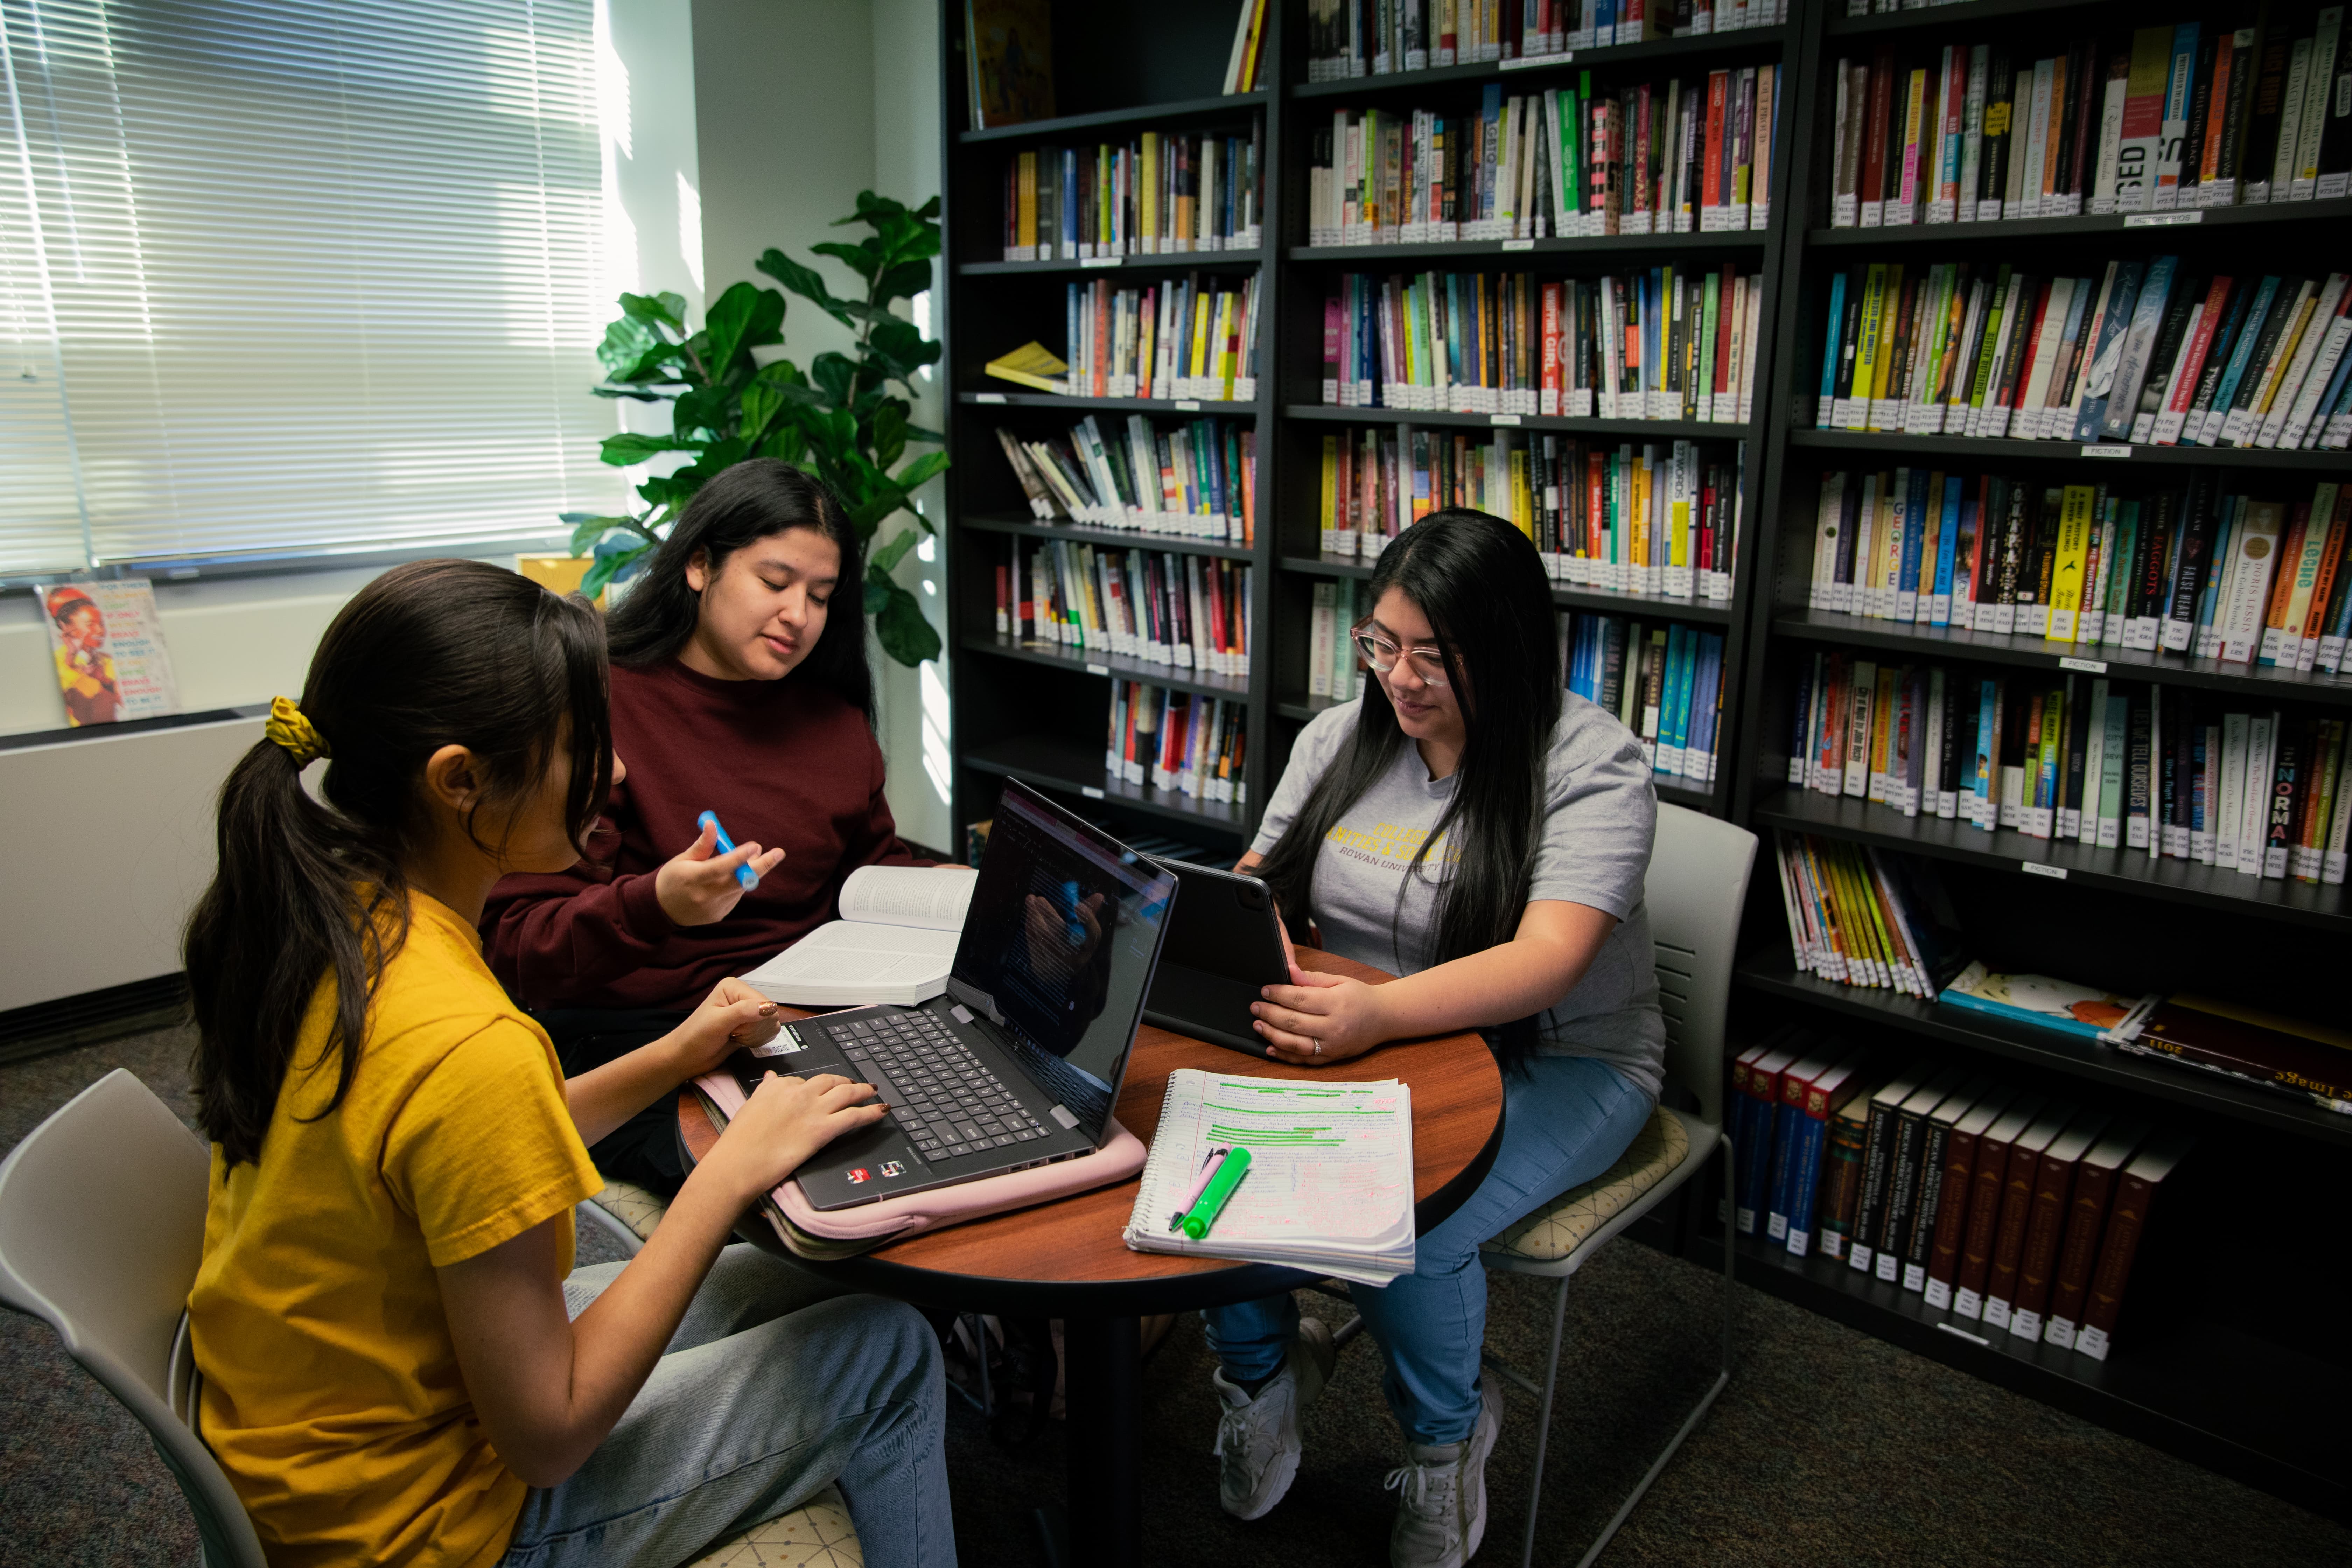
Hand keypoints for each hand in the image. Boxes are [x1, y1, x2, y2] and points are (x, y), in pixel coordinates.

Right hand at [655, 818, 784, 926]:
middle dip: (761, 866)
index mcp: (693, 879)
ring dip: (746, 872)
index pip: (719, 868)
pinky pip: (734, 896)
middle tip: (778, 853)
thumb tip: (712, 824)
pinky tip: (727, 879)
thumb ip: (702, 845)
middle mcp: (705, 896)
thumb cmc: (673, 878)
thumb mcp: (682, 859)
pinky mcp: (719, 915)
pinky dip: (736, 885)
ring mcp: (713, 909)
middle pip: (739, 881)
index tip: (754, 846)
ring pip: (739, 887)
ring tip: (748, 858)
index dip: (738, 858)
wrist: (661, 909)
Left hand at [664, 976, 782, 1077]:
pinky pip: (769, 1031)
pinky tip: (740, 1040)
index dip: (754, 1020)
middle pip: (770, 1013)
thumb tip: (771, 1007)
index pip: (764, 1002)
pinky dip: (757, 1040)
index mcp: (735, 987)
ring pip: (771, 1023)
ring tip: (735, 1036)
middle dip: (754, 1029)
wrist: (686, 1057)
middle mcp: (743, 995)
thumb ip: (744, 1012)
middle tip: (733, 1033)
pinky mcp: (751, 1024)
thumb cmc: (696, 1037)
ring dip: (755, 1036)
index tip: (734, 1028)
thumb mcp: (718, 1022)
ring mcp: (748, 1010)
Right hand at [699, 1071, 888, 1206]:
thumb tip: (772, 1076)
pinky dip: (871, 1112)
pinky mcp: (823, 1129)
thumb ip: (765, 1089)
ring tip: (872, 1091)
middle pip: (830, 1081)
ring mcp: (813, 1110)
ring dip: (863, 1091)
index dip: (815, 1087)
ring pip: (847, 1093)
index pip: (803, 1081)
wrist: (739, 1163)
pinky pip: (854, 1116)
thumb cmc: (740, 1142)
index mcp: (778, 1087)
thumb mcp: (749, 1106)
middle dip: (845, 1081)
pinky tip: (881, 1110)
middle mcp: (798, 1093)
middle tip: (856, 1085)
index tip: (821, 1092)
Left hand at [1251, 962, 1391, 1065]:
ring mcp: (1332, 1046)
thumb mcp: (1339, 981)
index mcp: (1337, 1003)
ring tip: (1258, 1025)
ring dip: (1272, 1035)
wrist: (1384, 1018)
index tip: (1265, 990)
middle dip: (1269, 1014)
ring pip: (1295, 1044)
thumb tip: (1289, 972)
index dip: (1278, 994)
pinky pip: (1304, 1060)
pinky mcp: (1331, 1058)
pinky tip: (1270, 1047)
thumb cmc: (1360, 997)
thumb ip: (1312, 979)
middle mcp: (1334, 1027)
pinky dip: (1285, 1055)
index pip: (1300, 999)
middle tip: (1255, 1007)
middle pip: (1293, 1022)